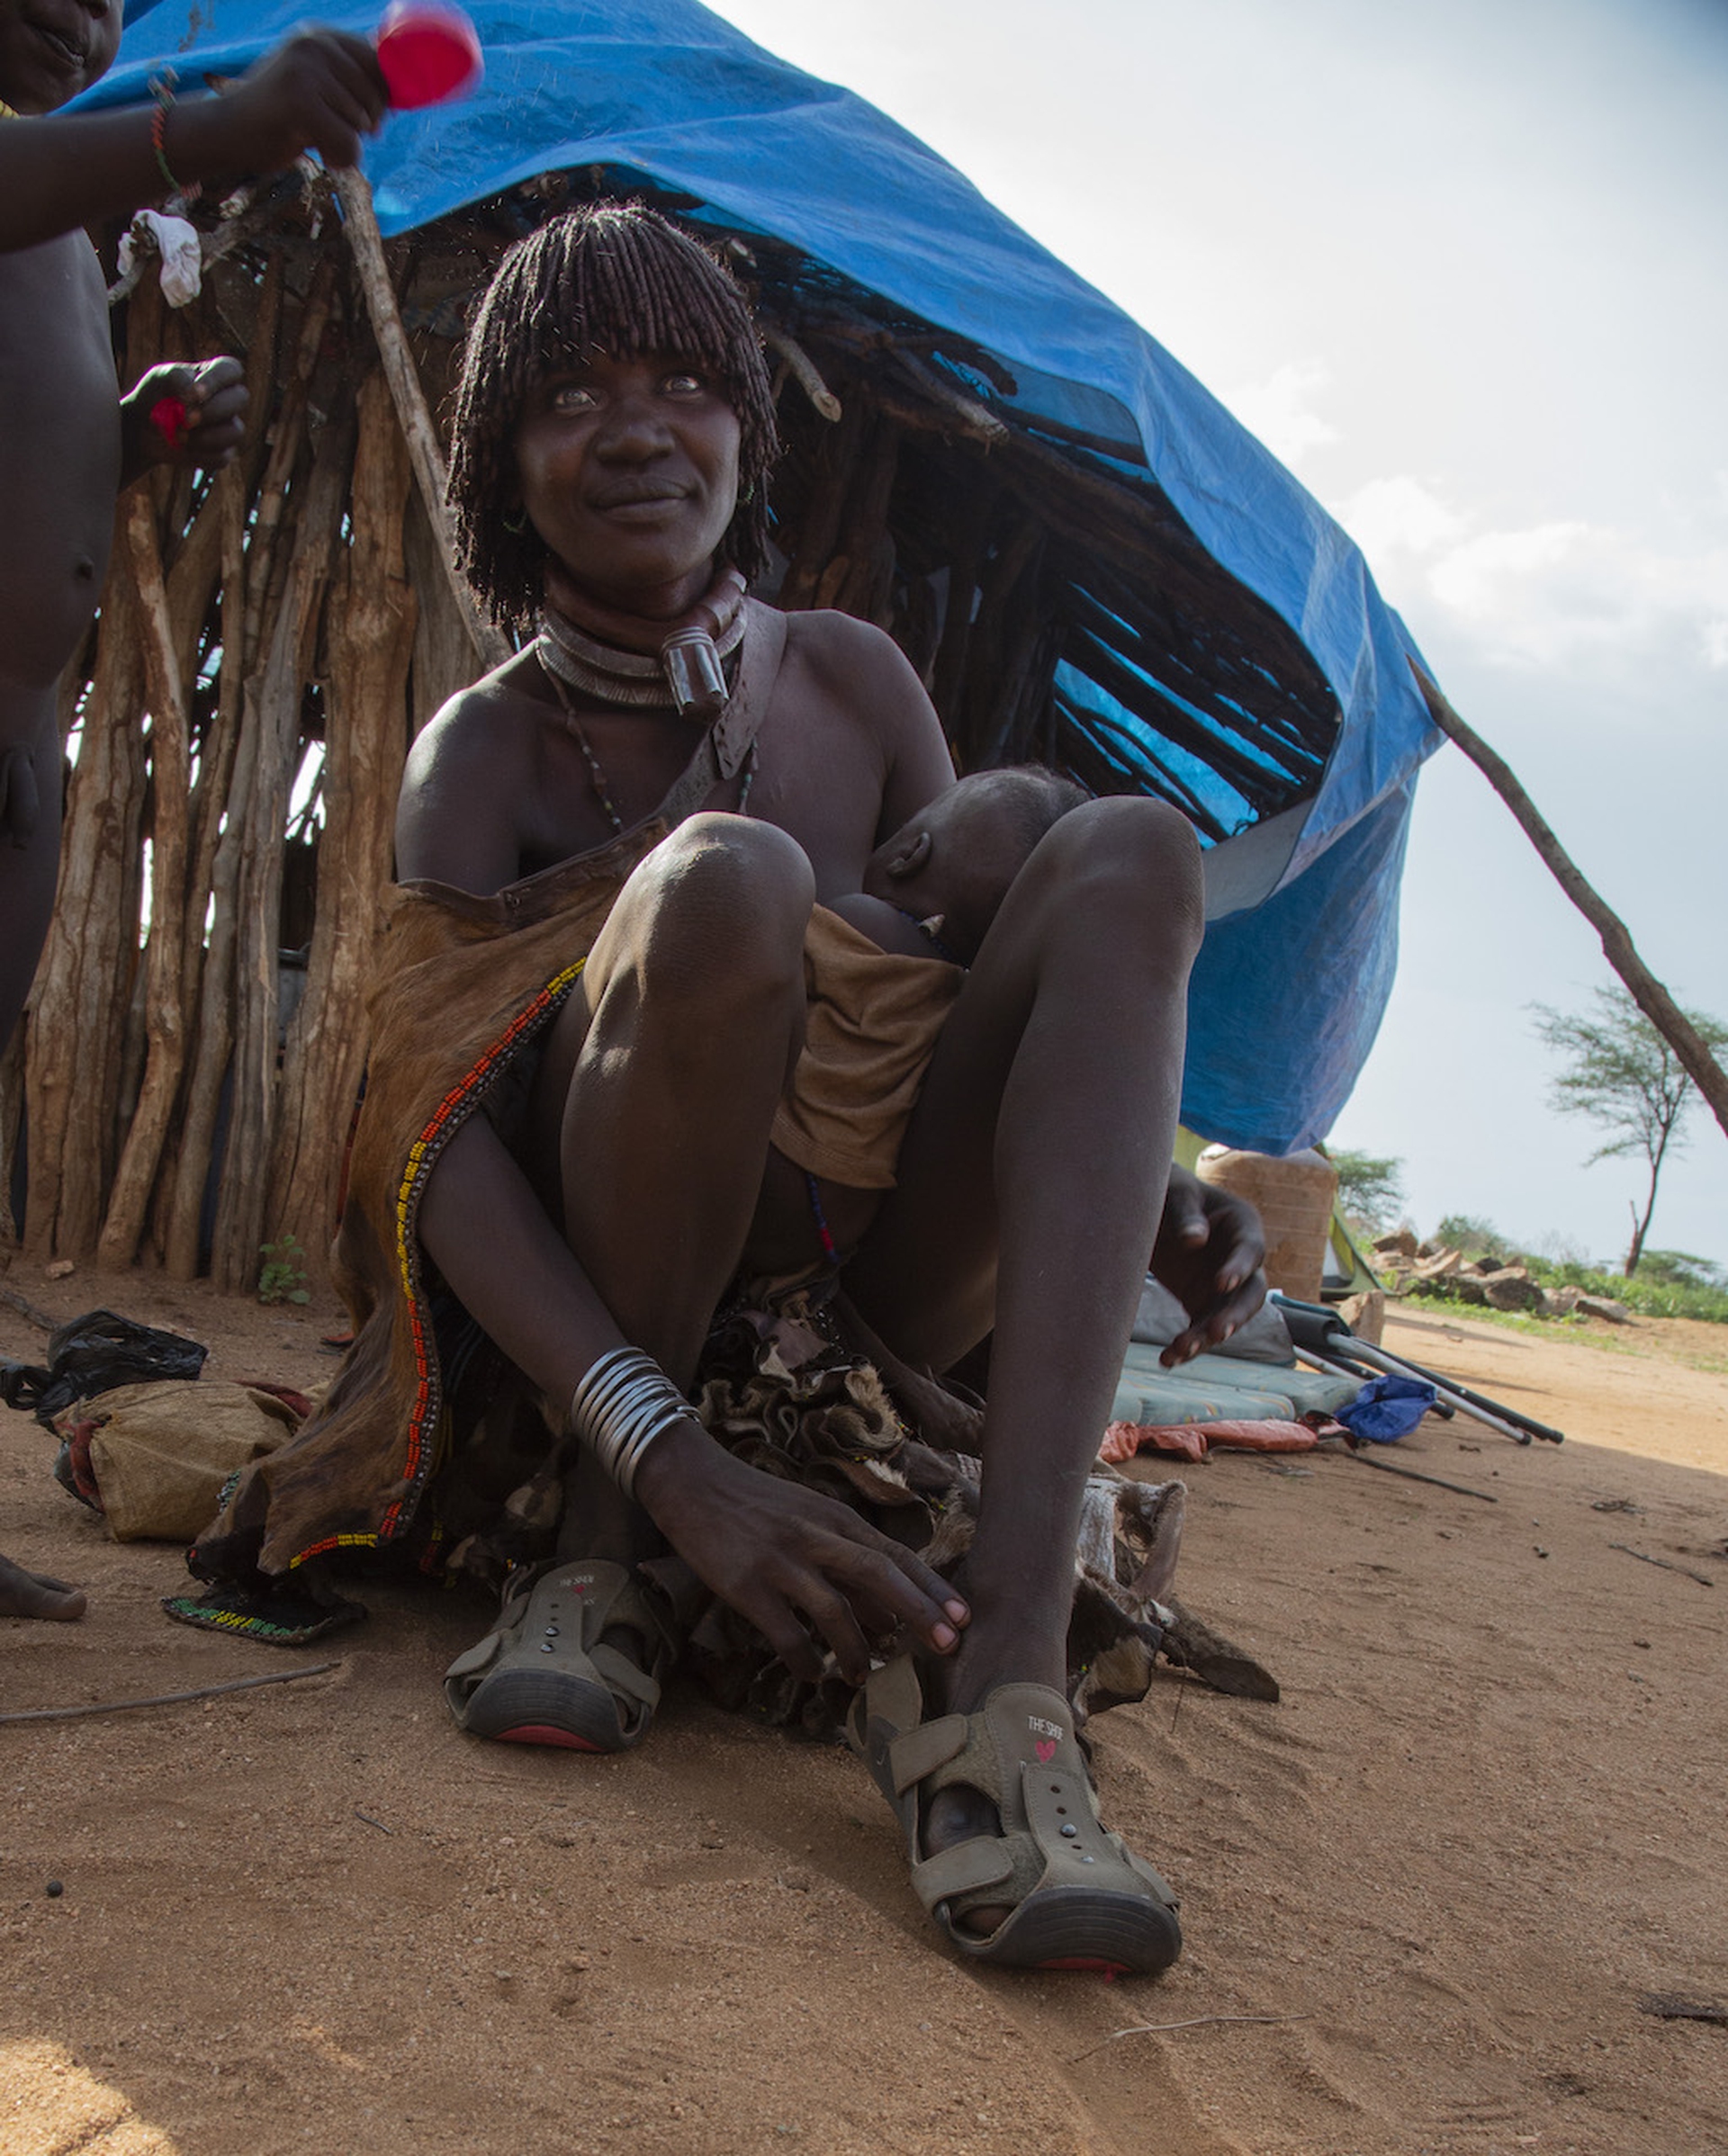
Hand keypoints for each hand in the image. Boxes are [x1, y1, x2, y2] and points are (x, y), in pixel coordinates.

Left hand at [122, 358, 247, 478]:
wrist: (144, 429)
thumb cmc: (156, 396)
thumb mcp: (160, 379)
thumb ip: (177, 377)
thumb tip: (194, 394)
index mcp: (215, 374)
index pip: (230, 369)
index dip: (215, 382)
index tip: (192, 394)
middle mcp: (228, 398)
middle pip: (240, 398)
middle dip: (212, 410)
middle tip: (186, 419)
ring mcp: (229, 426)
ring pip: (236, 431)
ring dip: (204, 437)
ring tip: (179, 435)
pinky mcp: (223, 452)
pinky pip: (223, 456)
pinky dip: (200, 455)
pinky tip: (184, 448)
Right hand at [186, 28, 386, 176]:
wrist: (226, 130)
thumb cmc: (276, 115)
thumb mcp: (314, 84)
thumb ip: (349, 79)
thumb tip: (399, 90)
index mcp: (320, 35)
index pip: (380, 65)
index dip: (382, 99)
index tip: (364, 119)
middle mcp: (314, 43)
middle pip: (378, 96)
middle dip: (365, 125)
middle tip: (329, 129)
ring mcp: (306, 69)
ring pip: (363, 123)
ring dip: (345, 143)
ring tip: (311, 136)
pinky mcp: (301, 100)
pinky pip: (350, 142)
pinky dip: (339, 157)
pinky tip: (312, 150)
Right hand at [635, 1419, 969, 1686]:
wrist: (693, 1483)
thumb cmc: (758, 1505)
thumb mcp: (810, 1519)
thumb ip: (847, 1561)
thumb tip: (888, 1619)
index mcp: (835, 1517)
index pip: (895, 1554)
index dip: (932, 1588)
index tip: (963, 1618)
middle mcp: (815, 1535)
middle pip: (879, 1574)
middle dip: (918, 1612)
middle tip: (947, 1647)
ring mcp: (780, 1560)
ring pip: (835, 1611)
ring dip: (857, 1650)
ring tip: (864, 1676)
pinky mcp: (746, 1586)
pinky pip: (786, 1635)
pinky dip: (806, 1661)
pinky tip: (812, 1674)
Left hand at [1151, 1165, 1267, 1366]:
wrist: (1151, 1207)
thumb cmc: (1168, 1191)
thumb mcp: (1174, 1192)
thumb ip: (1185, 1213)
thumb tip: (1195, 1240)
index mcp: (1243, 1225)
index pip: (1251, 1250)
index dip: (1239, 1268)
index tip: (1220, 1283)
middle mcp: (1240, 1260)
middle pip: (1250, 1294)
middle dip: (1235, 1315)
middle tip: (1217, 1332)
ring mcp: (1223, 1285)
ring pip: (1226, 1318)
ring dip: (1207, 1337)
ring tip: (1181, 1350)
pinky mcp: (1201, 1302)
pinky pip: (1200, 1329)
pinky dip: (1187, 1345)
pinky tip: (1168, 1360)